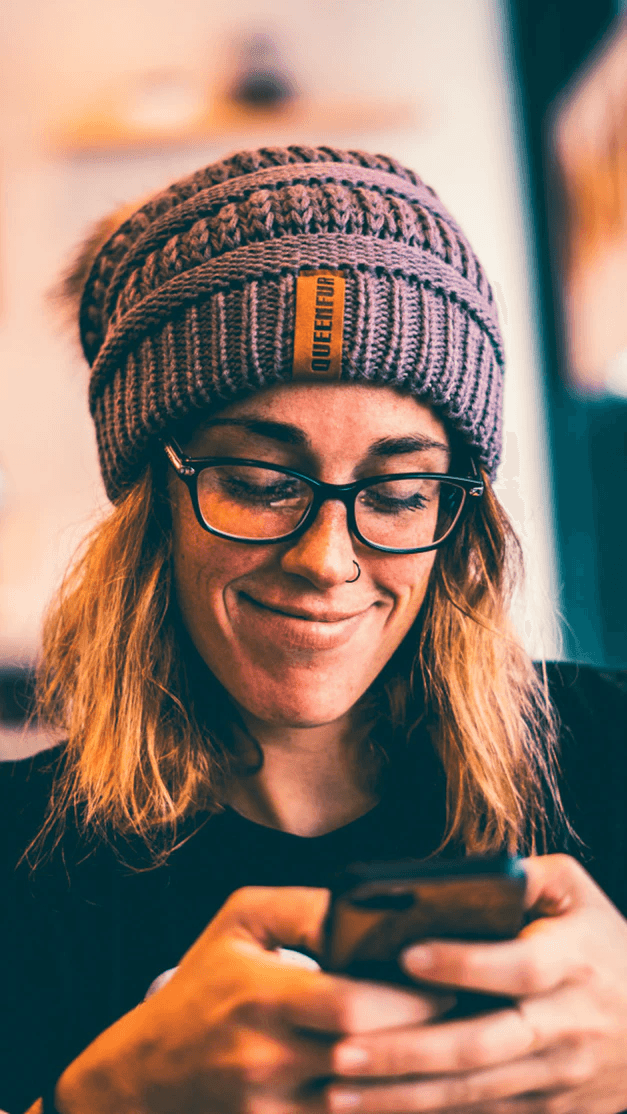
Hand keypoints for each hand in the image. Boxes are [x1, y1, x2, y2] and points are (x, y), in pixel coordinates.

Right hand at [54, 886, 449, 1113]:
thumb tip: (366, 910)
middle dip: (423, 1038)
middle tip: (463, 1016)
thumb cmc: (202, 988)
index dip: (407, 998)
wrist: (144, 1078)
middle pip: (368, 1056)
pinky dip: (380, 1106)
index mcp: (259, 997)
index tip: (445, 984)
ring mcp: (270, 1110)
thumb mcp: (239, 923)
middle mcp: (265, 1060)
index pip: (351, 1004)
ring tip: (451, 1053)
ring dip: (411, 1080)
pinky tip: (410, 1088)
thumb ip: (304, 908)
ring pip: (364, 1103)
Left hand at [328, 854, 626, 1113]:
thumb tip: (467, 873)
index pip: (517, 968)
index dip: (464, 964)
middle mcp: (565, 1026)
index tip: (406, 957)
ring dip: (403, 1096)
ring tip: (338, 1091)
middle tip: (341, 1048)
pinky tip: (379, 1113)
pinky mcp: (551, 1111)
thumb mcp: (578, 893)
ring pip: (474, 1093)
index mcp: (573, 964)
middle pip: (481, 1045)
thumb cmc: (602, 943)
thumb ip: (527, 875)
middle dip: (407, 1050)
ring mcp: (558, 1077)